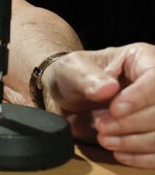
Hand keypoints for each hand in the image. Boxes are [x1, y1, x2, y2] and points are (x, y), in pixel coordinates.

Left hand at [41, 43, 154, 167]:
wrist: (69, 93)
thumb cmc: (73, 74)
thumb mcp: (71, 69)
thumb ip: (87, 77)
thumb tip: (107, 88)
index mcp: (142, 59)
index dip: (139, 98)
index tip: (115, 110)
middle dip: (132, 123)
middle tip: (102, 127)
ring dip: (136, 142)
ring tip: (105, 139)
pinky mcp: (153, 131)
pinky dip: (142, 156)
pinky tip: (120, 154)